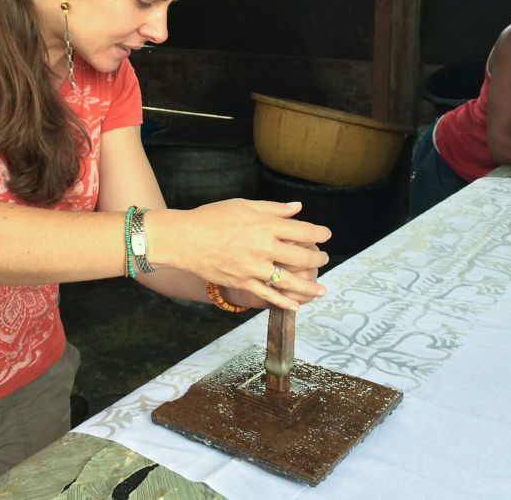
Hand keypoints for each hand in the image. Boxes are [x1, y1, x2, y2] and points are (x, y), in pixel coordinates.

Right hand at [161, 199, 329, 311]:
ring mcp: (253, 267)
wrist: (184, 239)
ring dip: (309, 287)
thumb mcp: (244, 205)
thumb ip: (273, 209)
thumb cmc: (212, 217)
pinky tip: (296, 306)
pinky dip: (284, 302)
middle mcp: (262, 247)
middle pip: (301, 257)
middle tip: (324, 259)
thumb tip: (298, 208)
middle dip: (318, 259)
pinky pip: (268, 295)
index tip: (326, 235)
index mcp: (265, 225)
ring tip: (321, 289)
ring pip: (289, 281)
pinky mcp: (242, 282)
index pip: (303, 231)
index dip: (320, 234)